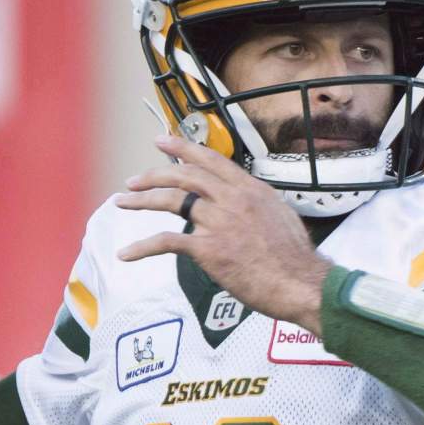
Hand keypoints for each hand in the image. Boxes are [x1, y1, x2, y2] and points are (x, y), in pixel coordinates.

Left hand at [115, 135, 331, 334]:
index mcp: (251, 188)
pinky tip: (127, 253)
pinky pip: (167, 242)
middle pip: (184, 175)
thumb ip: (258, 206)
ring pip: (171, 201)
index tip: (162, 141)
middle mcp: (232, 198)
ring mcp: (219, 222)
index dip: (182, 148)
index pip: (210, 159)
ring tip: (122, 202)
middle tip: (133, 179)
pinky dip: (143, 247)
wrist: (301, 282)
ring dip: (142, 201)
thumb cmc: (296, 258)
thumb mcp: (281, 216)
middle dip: (153, 174)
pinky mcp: (209, 249)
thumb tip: (247, 205)